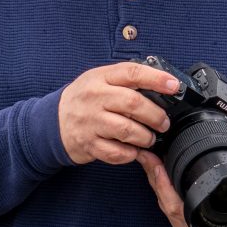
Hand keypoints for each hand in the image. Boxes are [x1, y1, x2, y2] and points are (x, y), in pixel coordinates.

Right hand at [57, 61, 179, 165]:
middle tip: (163, 123)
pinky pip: (117, 152)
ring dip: (145, 137)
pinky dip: (130, 154)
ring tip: (149, 138)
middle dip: (155, 115)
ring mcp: (90, 121)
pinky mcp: (89, 143)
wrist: (53, 121)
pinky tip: (133, 150)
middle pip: (133, 103)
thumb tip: (161, 83)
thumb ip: (125, 80)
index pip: (132, 73)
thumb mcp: (99, 80)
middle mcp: (94, 97)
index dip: (156, 79)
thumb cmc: (84, 99)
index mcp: (100, 78)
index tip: (174, 86)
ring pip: (127, 130)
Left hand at [136, 111, 226, 226]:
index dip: (165, 190)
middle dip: (155, 181)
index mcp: (213, 216)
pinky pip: (168, 205)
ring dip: (154, 182)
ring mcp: (192, 223)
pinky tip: (153, 168)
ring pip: (165, 206)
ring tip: (148, 158)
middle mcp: (200, 224)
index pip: (180, 209)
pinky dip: (160, 187)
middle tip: (147, 156)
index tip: (157, 167)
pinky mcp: (187, 217)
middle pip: (168, 206)